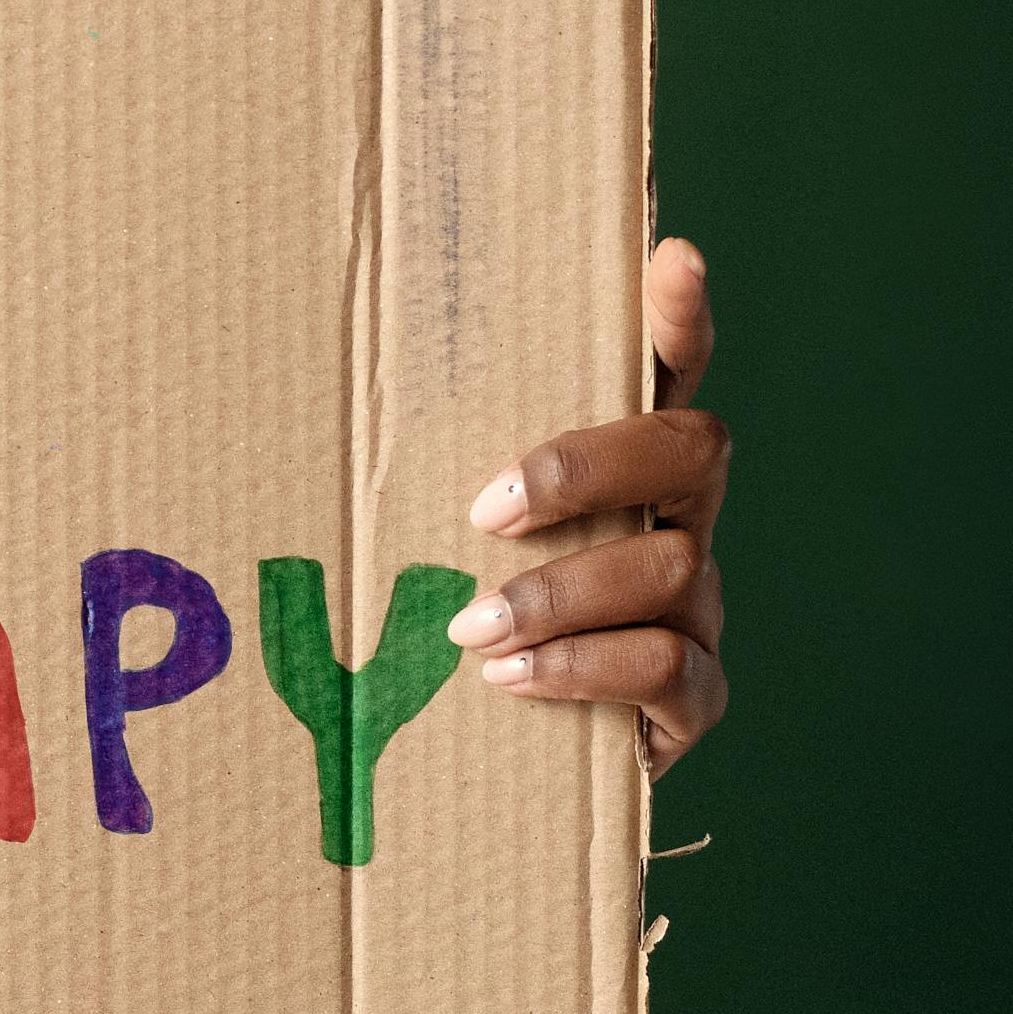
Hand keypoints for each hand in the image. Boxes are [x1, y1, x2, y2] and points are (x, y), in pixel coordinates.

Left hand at [449, 237, 729, 773]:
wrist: (503, 756)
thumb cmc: (461, 612)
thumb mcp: (442, 532)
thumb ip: (429, 463)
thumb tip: (315, 380)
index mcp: (623, 467)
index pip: (673, 371)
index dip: (678, 318)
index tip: (670, 257)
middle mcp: (681, 520)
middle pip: (691, 450)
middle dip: (587, 470)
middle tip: (486, 509)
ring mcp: (697, 606)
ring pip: (667, 565)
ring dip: (558, 594)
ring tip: (471, 628)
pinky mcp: (695, 697)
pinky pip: (669, 667)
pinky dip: (582, 667)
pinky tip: (512, 678)